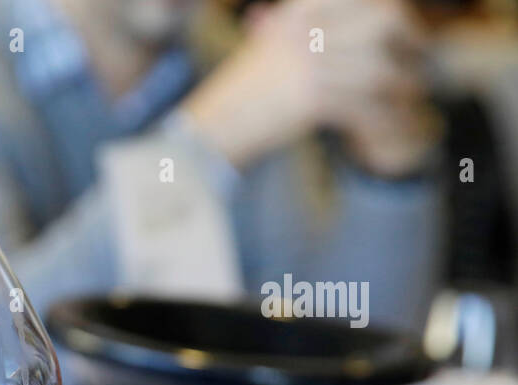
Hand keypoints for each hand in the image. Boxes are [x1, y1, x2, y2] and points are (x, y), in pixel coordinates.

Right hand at [182, 0, 431, 169]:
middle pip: (386, 21)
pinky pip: (367, 106)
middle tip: (418, 57)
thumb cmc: (244, 91)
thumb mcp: (275, 41)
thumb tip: (375, 16)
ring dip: (402, 85)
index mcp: (301, 9)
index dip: (394, 9)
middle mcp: (307, 29)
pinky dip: (384, 118)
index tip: (405, 25)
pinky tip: (389, 122)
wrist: (212, 128)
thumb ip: (310, 26)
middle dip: (411, 40)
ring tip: (406, 95)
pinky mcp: (312, 99)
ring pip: (383, 68)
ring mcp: (309, 63)